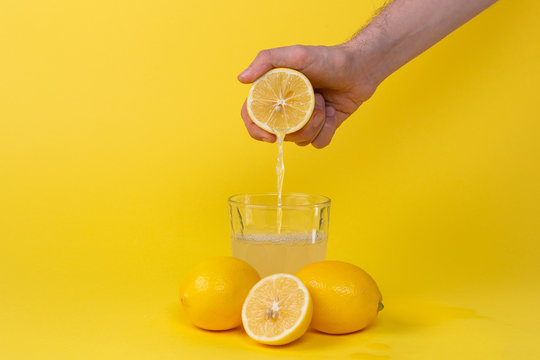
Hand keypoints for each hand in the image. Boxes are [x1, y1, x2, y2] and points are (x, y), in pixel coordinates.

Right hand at [238, 44, 378, 147]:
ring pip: (300, 141)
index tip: (269, 135)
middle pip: (278, 134)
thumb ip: (266, 60)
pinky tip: (334, 113)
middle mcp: (287, 109)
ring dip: (315, 124)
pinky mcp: (322, 128)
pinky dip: (327, 130)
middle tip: (312, 106)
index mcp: (274, 93)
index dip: (256, 129)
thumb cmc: (327, 59)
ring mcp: (304, 120)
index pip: (253, 116)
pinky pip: (318, 143)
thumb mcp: (295, 54)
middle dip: (296, 126)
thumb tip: (241, 79)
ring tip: (325, 103)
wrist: (360, 68)